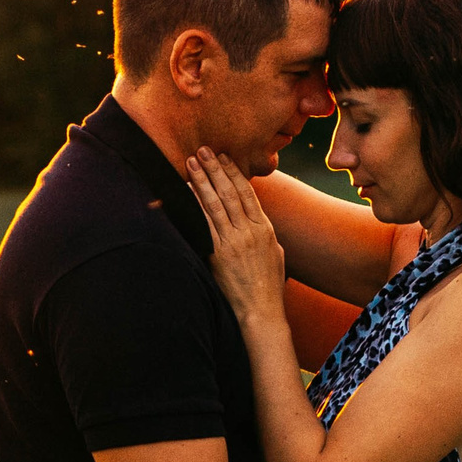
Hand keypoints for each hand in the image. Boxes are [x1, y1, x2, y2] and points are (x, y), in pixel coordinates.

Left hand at [184, 148, 286, 326]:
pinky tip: (187, 191)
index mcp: (265, 229)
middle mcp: (250, 231)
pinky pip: (205, 223)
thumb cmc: (268, 287)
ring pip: (217, 203)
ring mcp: (234, 242)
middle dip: (216, 169)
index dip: (234, 173)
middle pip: (231, 192)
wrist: (261, 311)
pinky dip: (195, 204)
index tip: (224, 157)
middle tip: (204, 150)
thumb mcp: (274, 255)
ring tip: (193, 162)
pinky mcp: (219, 254)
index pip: (248, 193)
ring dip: (203, 180)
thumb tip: (255, 221)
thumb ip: (263, 235)